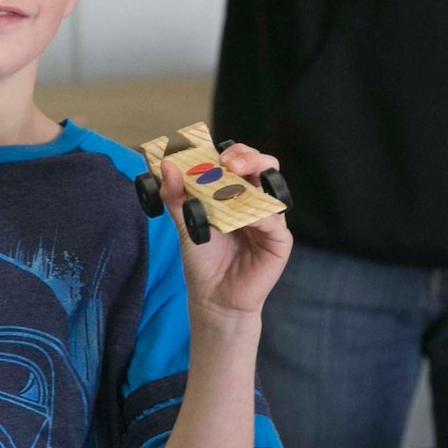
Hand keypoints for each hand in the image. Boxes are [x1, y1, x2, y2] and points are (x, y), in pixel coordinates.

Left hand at [159, 143, 292, 321]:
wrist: (213, 296)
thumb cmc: (203, 258)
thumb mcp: (185, 222)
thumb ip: (176, 195)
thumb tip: (167, 166)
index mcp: (235, 192)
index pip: (239, 161)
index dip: (231, 151)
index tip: (212, 152)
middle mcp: (255, 201)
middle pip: (263, 165)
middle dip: (247, 157)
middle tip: (227, 162)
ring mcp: (270, 218)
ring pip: (272, 187)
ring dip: (254, 177)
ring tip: (234, 180)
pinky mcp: (279, 240)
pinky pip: (274, 220)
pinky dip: (259, 214)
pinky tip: (244, 217)